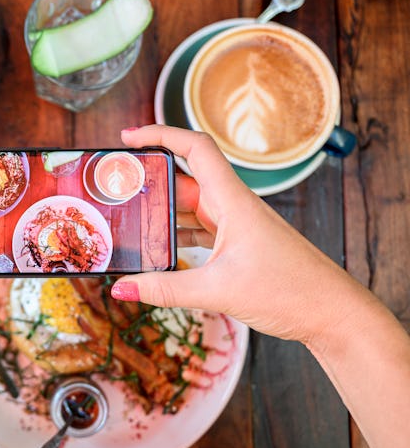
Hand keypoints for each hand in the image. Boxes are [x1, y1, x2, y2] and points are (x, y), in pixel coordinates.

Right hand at [111, 125, 373, 343]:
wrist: (332, 312)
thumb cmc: (290, 291)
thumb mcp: (217, 291)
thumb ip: (165, 289)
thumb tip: (122, 288)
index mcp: (232, 201)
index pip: (195, 149)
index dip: (160, 135)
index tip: (129, 138)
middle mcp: (233, 206)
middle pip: (182, 180)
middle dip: (148, 182)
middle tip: (114, 190)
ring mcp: (236, 225)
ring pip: (189, 207)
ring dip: (160, 212)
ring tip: (127, 220)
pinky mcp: (238, 245)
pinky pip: (199, 229)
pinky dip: (176, 235)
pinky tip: (157, 250)